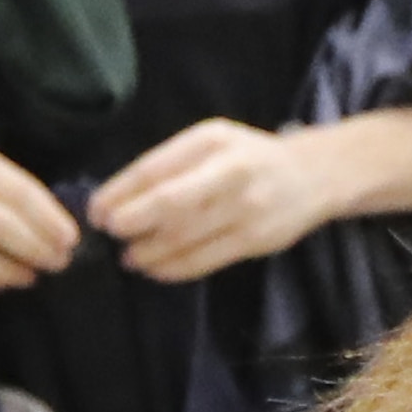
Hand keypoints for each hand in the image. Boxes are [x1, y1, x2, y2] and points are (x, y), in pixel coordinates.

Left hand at [85, 118, 336, 284]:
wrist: (315, 175)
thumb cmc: (250, 157)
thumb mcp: (213, 142)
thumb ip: (173, 164)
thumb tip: (120, 198)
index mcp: (213, 142)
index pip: (155, 169)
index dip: (120, 193)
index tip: (96, 210)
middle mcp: (231, 172)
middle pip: (169, 204)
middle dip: (131, 222)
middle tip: (110, 234)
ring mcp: (246, 209)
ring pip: (184, 237)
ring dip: (148, 251)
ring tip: (129, 256)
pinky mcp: (255, 241)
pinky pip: (204, 260)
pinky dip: (173, 268)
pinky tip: (155, 269)